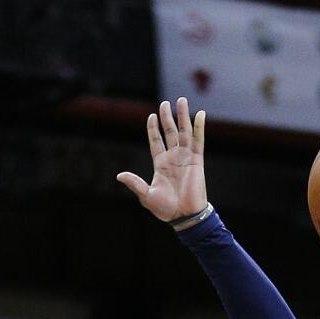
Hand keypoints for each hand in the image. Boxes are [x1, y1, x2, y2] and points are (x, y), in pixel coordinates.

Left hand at [117, 97, 207, 221]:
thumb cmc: (165, 209)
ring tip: (182, 100)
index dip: (153, 129)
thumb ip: (135, 183)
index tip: (151, 116)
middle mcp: (173, 158)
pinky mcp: (197, 160)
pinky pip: (198, 140)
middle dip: (167, 117)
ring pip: (184, 132)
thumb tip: (119, 175)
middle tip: (165, 102)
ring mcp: (186, 157)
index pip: (156, 142)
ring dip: (183, 116)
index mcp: (161, 164)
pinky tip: (200, 114)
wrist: (184, 215)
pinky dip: (199, 127)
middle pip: (170, 132)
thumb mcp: (146, 195)